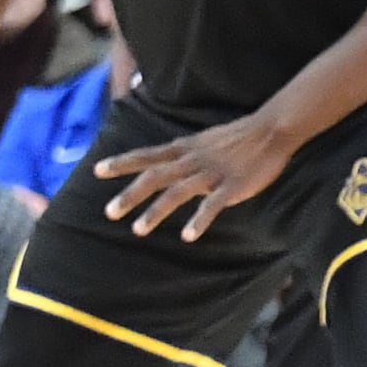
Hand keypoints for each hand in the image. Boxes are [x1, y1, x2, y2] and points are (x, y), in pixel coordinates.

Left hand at [94, 111, 296, 238]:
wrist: (269, 131)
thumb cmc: (236, 138)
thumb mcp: (201, 141)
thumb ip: (182, 154)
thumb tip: (164, 164)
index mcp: (183, 149)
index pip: (146, 155)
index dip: (121, 162)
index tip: (97, 170)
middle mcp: (191, 160)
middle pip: (153, 177)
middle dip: (129, 194)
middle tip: (109, 212)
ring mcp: (210, 173)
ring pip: (176, 193)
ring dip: (155, 211)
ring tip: (138, 229)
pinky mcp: (231, 186)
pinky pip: (212, 205)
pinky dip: (199, 220)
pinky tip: (188, 236)